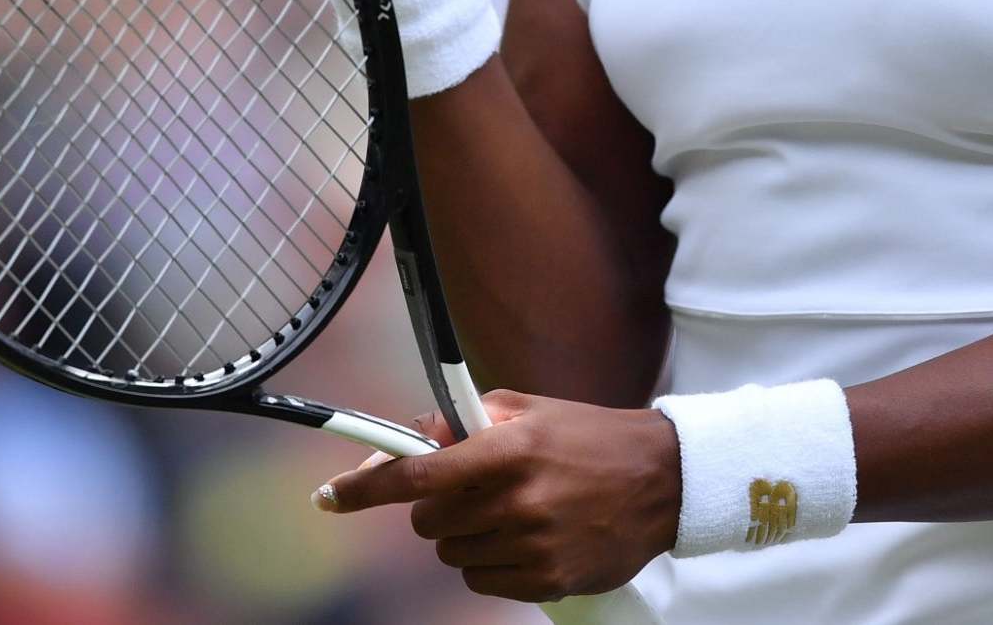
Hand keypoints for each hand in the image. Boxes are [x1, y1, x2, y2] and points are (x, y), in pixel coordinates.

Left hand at [314, 391, 680, 603]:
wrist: (662, 481)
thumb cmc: (589, 438)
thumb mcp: (529, 412)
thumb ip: (466, 419)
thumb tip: (412, 437)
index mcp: (510, 448)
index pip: (419, 474)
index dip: (367, 488)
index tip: (330, 497)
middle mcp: (518, 499)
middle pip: (428, 522)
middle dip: (435, 507)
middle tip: (467, 491)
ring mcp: (533, 545)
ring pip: (452, 554)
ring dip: (465, 534)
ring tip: (508, 512)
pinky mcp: (546, 580)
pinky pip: (482, 580)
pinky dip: (490, 562)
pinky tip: (524, 538)